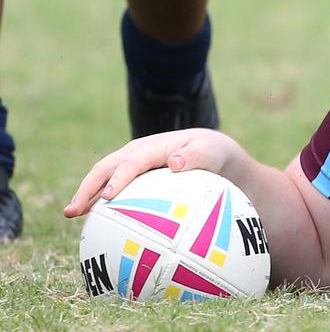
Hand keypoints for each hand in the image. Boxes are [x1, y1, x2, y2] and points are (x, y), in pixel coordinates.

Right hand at [63, 129, 241, 217]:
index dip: (118, 178)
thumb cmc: (213, 153)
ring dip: (87, 195)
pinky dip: (100, 204)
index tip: (109, 197)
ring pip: (102, 179)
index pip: (130, 162)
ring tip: (71, 216)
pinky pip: (112, 190)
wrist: (213, 152)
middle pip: (105, 169)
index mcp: (152, 147)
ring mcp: (131, 165)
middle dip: (87, 188)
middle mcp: (136, 153)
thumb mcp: (211, 151)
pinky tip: (94, 226)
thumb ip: (197, 156)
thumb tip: (176, 163)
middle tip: (73, 210)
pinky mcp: (132, 178)